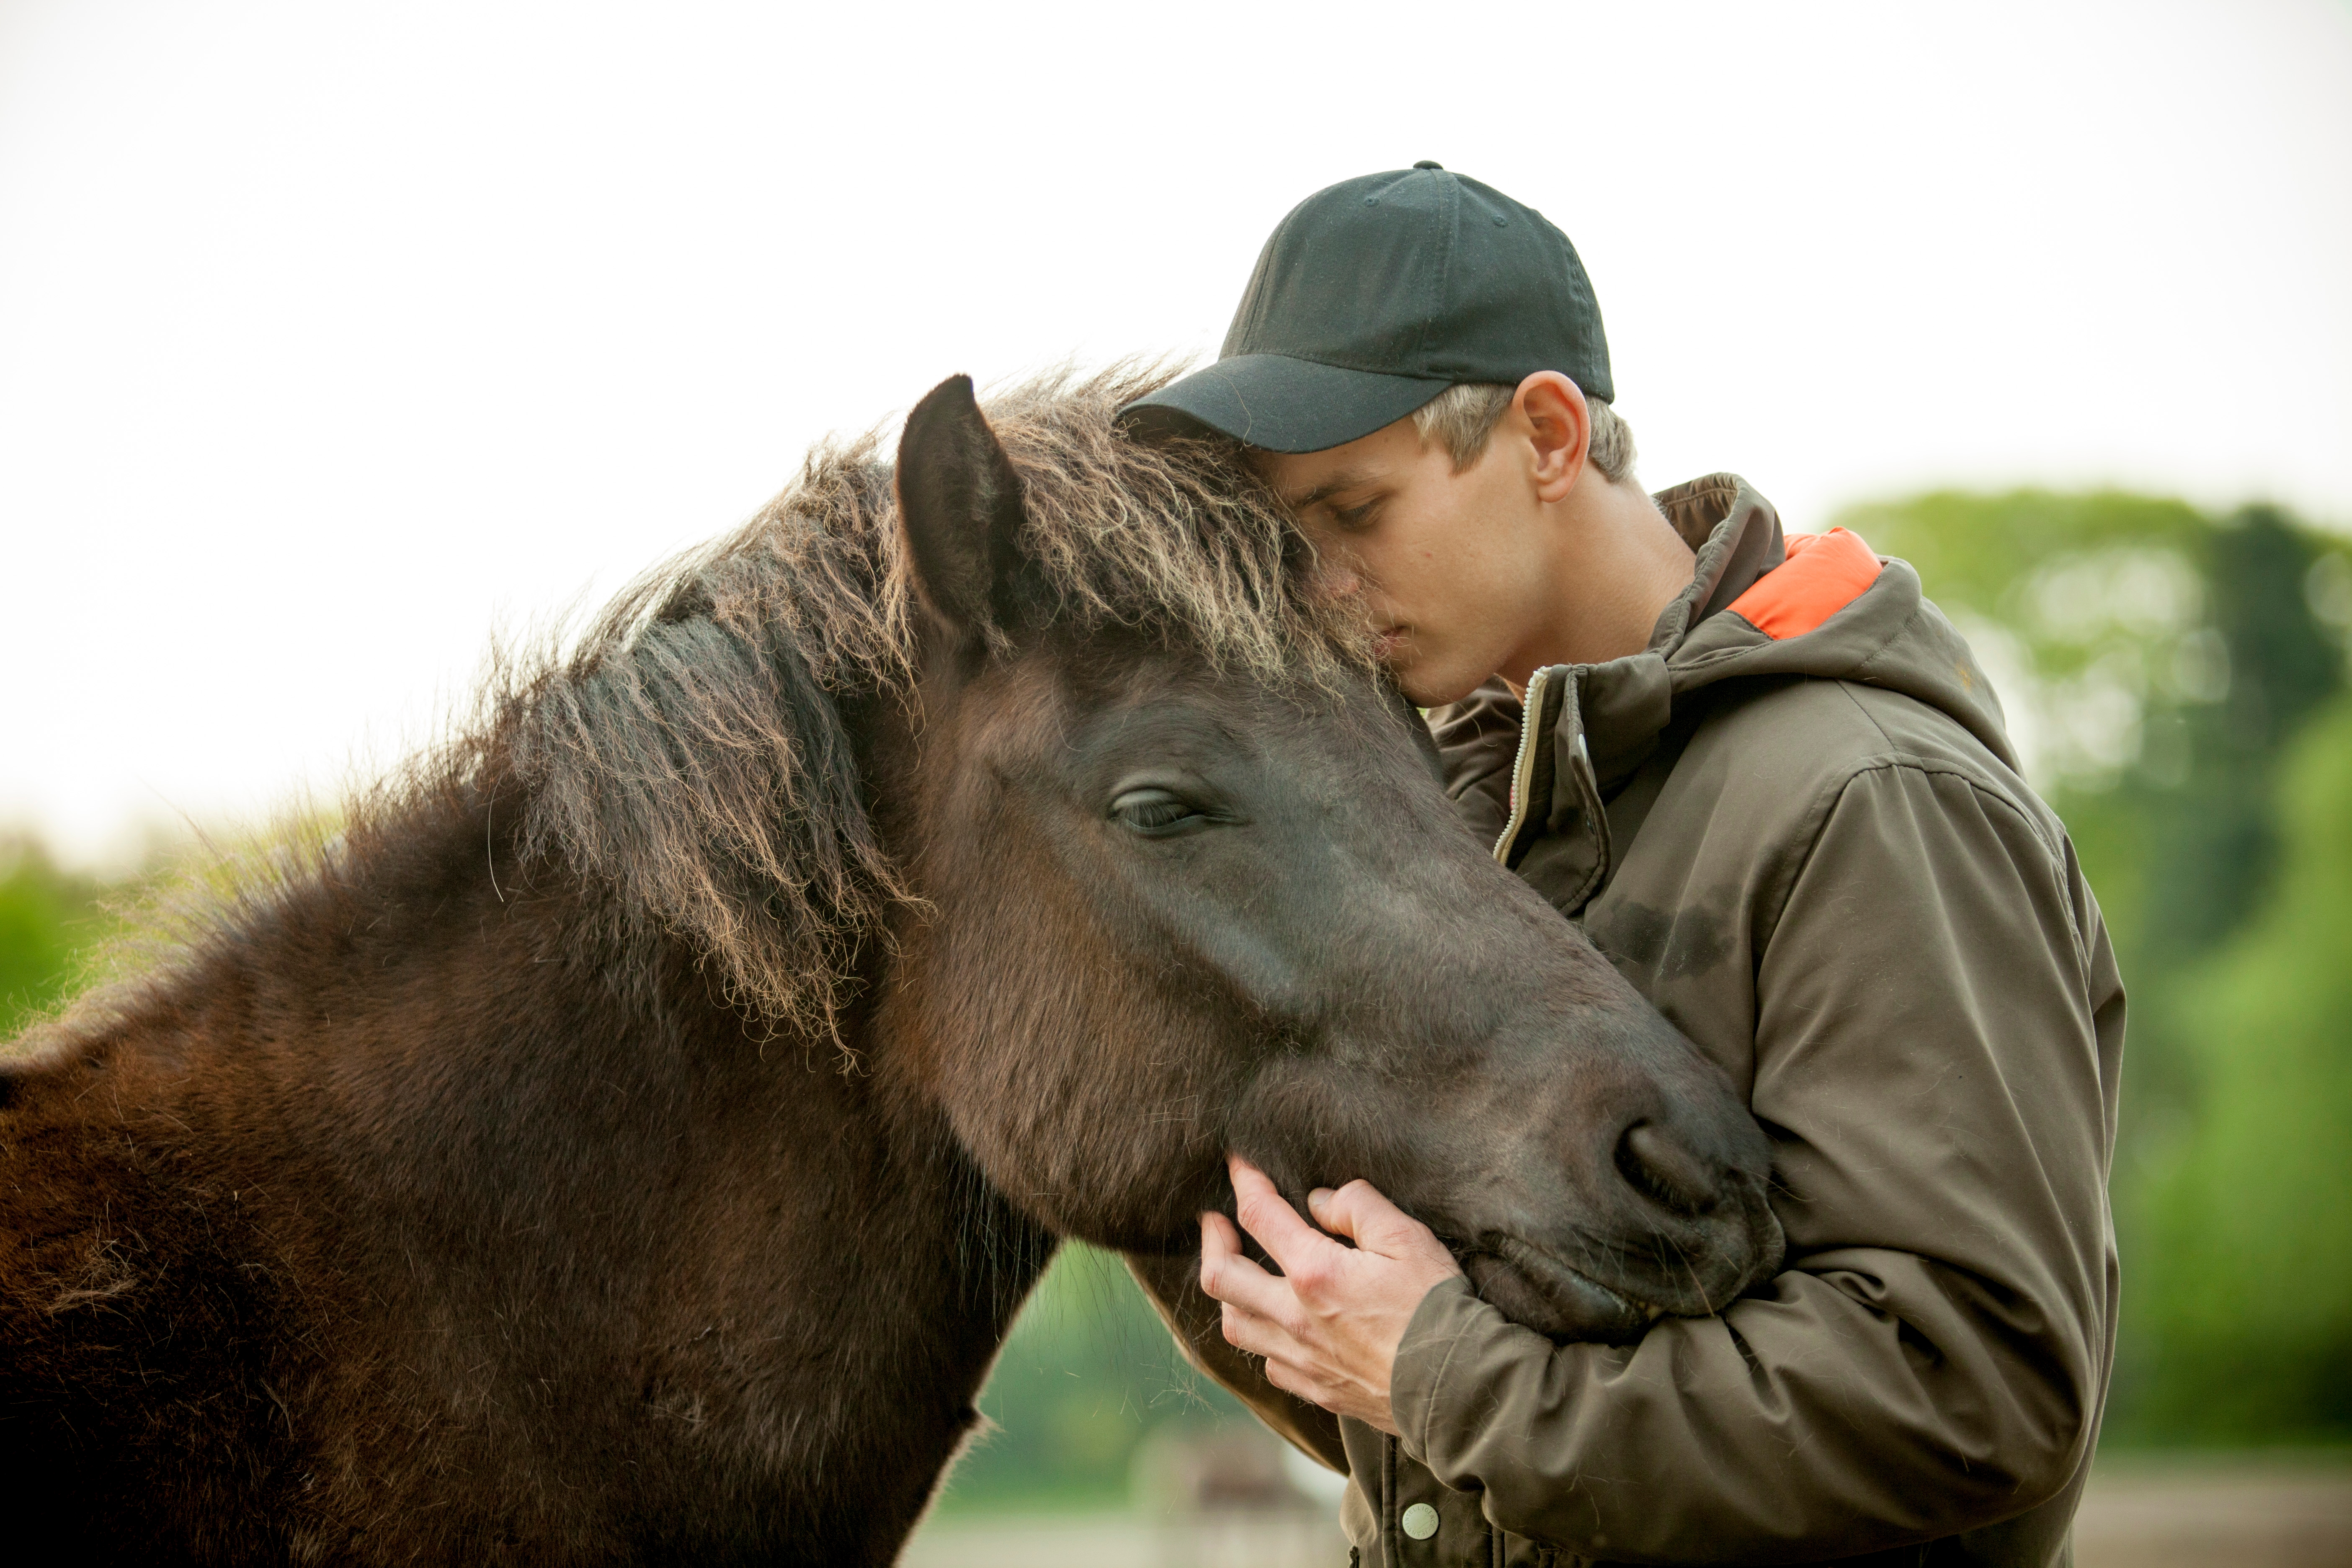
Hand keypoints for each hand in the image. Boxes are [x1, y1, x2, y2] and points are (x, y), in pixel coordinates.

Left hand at [1198, 1153, 1462, 1434]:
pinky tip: (1275, 1325)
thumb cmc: (1439, 1308)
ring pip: (1236, 1326)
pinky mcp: (1317, 1389)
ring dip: (1228, 1293)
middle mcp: (1295, 1319)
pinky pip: (1268, 1364)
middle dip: (1211, 1241)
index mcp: (1315, 1273)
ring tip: (1235, 1272)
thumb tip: (1318, 1201)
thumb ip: (1358, 1208)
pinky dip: (1262, 1339)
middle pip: (1221, 1277)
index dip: (1243, 1181)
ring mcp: (1302, 1359)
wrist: (1461, 1388)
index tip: (1236, 1163)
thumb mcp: (1407, 1239)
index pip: (1259, 1214)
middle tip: (1213, 1221)